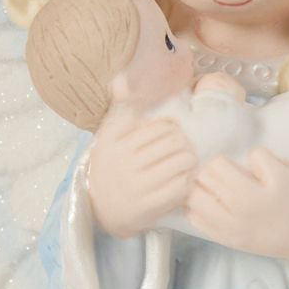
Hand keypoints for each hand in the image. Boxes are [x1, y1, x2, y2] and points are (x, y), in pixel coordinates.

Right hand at [87, 114, 195, 237]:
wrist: (98, 209)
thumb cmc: (110, 166)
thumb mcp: (108, 136)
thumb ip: (120, 109)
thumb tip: (122, 79)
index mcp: (112, 139)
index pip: (159, 124)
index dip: (173, 126)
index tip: (173, 132)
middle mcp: (121, 160)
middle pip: (174, 141)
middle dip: (186, 143)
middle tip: (186, 148)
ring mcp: (134, 184)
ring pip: (181, 162)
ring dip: (190, 161)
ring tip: (188, 163)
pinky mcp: (146, 206)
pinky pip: (180, 187)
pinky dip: (187, 182)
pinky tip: (183, 180)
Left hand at [185, 149, 288, 262]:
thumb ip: (263, 160)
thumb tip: (241, 156)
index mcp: (250, 194)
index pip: (216, 164)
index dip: (223, 159)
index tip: (232, 164)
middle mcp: (235, 213)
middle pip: (201, 180)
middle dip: (208, 171)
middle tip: (220, 173)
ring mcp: (228, 229)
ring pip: (193, 200)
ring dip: (198, 189)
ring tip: (212, 188)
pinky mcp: (226, 240)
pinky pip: (196, 221)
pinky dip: (196, 209)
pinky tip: (209, 203)